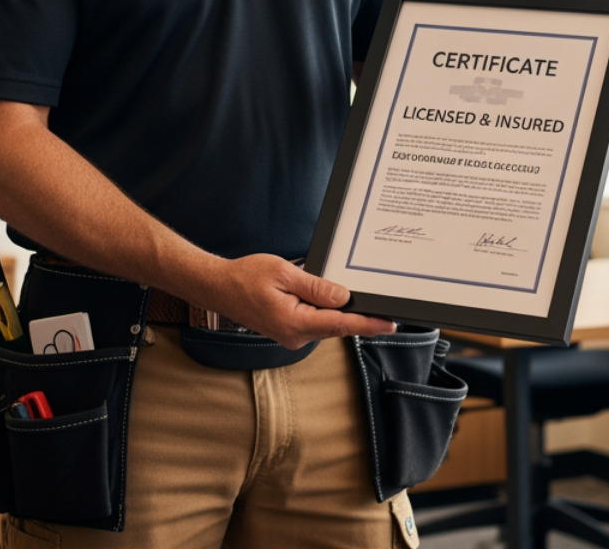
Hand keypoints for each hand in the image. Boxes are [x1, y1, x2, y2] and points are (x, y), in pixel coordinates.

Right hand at [204, 254, 395, 348]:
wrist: (219, 288)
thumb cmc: (245, 277)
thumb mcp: (284, 273)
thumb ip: (315, 287)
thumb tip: (343, 297)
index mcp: (295, 322)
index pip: (340, 324)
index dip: (368, 324)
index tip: (389, 324)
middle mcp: (295, 336)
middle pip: (336, 324)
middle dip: (355, 312)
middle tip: (374, 299)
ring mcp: (292, 336)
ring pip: (325, 323)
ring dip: (335, 309)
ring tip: (328, 289)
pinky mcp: (289, 331)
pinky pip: (314, 321)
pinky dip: (323, 310)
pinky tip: (320, 296)